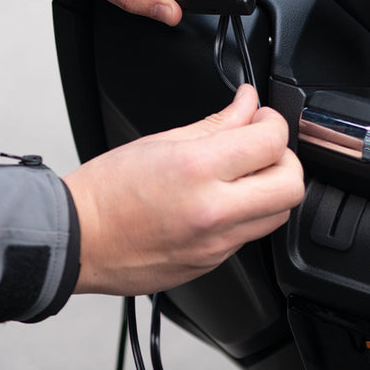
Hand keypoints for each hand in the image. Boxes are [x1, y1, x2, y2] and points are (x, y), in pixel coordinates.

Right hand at [63, 84, 304, 294]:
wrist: (79, 238)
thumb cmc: (106, 190)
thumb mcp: (160, 141)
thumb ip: (215, 123)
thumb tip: (245, 106)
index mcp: (196, 169)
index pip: (269, 141)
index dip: (273, 121)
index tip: (261, 116)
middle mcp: (213, 211)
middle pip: (290, 185)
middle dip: (284, 158)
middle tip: (261, 146)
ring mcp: (215, 244)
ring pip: (278, 214)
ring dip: (271, 188)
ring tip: (241, 174)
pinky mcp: (212, 263)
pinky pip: (249, 235)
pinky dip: (246, 213)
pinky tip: (220, 200)